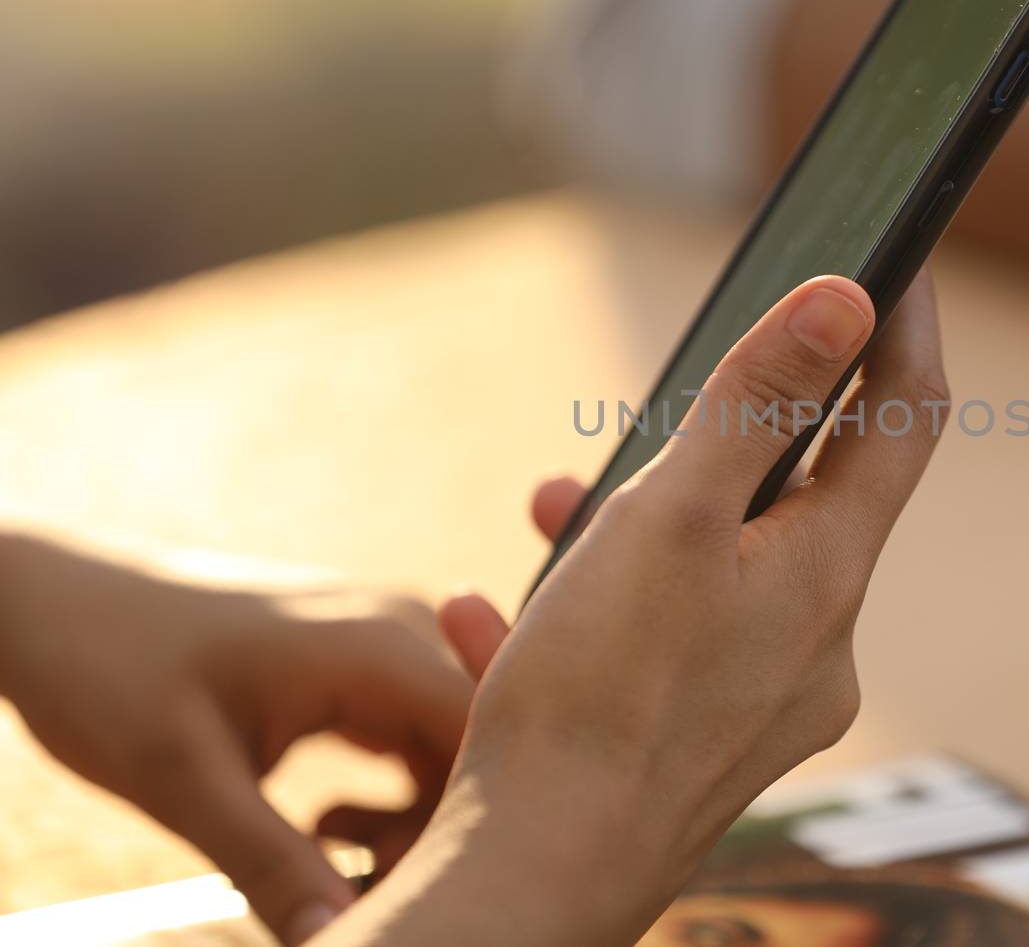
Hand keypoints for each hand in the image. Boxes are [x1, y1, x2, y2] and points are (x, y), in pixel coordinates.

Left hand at [0, 536, 473, 944]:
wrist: (53, 599)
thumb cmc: (108, 669)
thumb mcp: (183, 777)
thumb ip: (271, 859)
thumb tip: (339, 934)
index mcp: (380, 644)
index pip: (490, 736)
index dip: (473, 821)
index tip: (409, 882)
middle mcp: (403, 629)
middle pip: (479, 747)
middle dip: (441, 828)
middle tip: (365, 887)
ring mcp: (385, 641)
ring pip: (452, 747)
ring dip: (415, 818)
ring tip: (341, 864)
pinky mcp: (361, 662)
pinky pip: (415, 736)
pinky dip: (391, 793)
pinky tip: (328, 827)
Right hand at [326, 271, 947, 946]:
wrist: (534, 884)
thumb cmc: (598, 696)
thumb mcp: (674, 517)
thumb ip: (759, 402)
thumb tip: (849, 297)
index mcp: (828, 575)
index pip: (905, 423)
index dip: (903, 330)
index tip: (896, 255)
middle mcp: (819, 642)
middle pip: (803, 494)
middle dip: (723, 436)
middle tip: (660, 412)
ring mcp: (766, 699)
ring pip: (720, 565)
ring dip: (642, 521)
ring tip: (552, 510)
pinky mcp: (708, 741)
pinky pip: (673, 638)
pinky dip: (609, 601)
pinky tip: (506, 612)